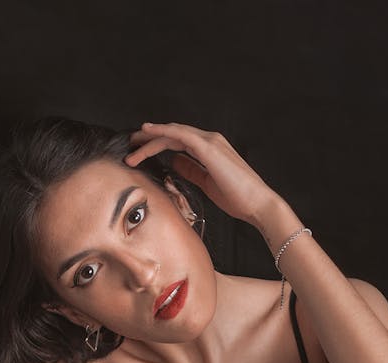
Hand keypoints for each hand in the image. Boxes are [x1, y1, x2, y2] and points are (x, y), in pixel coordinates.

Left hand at [126, 121, 278, 226]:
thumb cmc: (238, 198)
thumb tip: (174, 163)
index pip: (178, 143)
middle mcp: (209, 141)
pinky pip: (180, 135)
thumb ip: (191, 171)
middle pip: (173, 135)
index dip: (157, 145)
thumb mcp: (207, 184)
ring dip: (151, 138)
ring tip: (132, 144)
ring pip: (173, 133)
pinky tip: (147, 133)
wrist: (257, 204)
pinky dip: (162, 132)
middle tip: (130, 144)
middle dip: (149, 139)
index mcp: (210, 150)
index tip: (140, 152)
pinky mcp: (209, 148)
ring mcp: (210, 142)